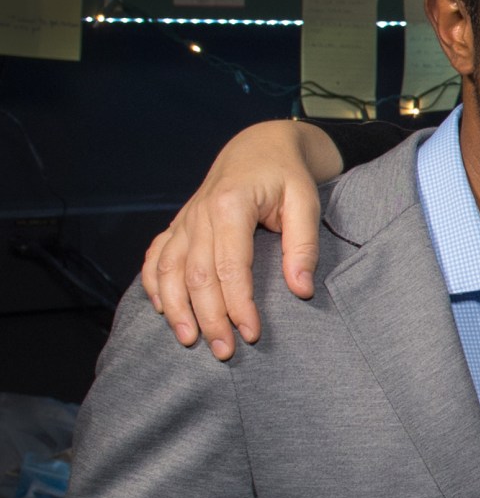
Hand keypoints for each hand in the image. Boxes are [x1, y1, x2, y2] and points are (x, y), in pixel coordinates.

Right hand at [141, 120, 342, 358]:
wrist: (260, 146)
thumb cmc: (287, 175)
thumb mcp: (306, 202)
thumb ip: (303, 245)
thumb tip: (301, 289)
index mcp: (230, 205)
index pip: (230, 266)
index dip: (238, 304)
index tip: (251, 333)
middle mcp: (198, 214)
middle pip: (196, 275)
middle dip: (209, 317)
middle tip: (224, 352)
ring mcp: (184, 220)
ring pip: (168, 270)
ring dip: (175, 309)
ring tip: (189, 341)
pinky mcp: (179, 225)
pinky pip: (156, 257)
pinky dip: (154, 285)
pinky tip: (161, 310)